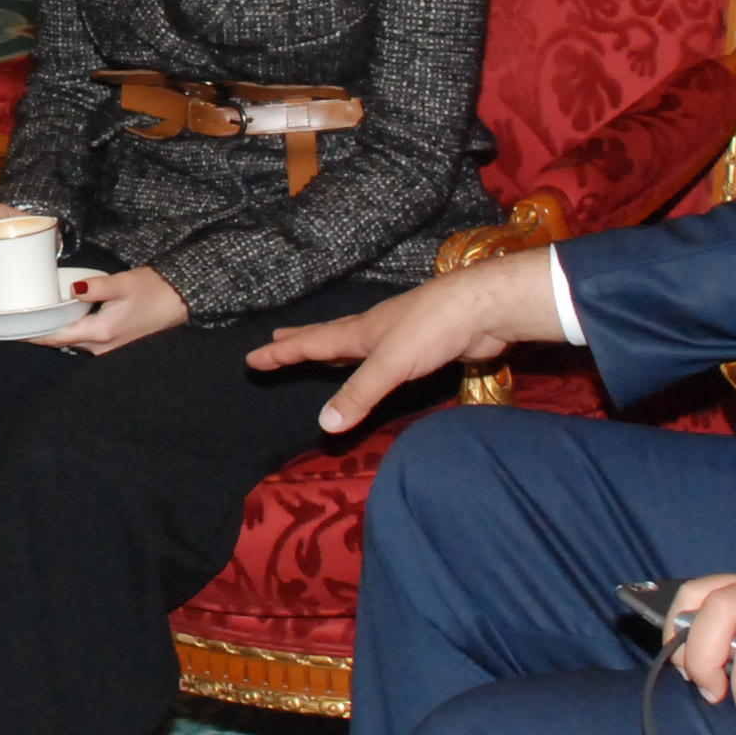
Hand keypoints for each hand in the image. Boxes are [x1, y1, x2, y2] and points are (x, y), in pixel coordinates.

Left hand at [25, 264, 186, 352]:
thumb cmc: (153, 291)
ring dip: (53, 333)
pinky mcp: (113, 343)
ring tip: (32, 319)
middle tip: (16, 320)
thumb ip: (97, 287)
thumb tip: (73, 289)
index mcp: (100, 333)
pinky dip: (68, 331)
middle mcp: (101, 347)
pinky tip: (60, 319)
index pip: (57, 337)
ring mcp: (108, 348)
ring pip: (71, 342)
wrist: (179, 301)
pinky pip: (82, 340)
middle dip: (38, 333)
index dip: (32, 334)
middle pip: (60, 342)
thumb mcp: (124, 284)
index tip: (12, 329)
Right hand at [253, 250, 567, 428]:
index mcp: (359, 332)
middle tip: (277, 340)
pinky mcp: (424, 346)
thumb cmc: (431, 329)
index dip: (282, 354)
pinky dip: (367, 361)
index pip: (311, 344)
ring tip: (320, 349)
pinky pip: (384, 357)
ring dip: (333, 348)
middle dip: (301, 341)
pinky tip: (376, 364)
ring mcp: (399, 336)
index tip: (252, 359)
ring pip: (356, 343)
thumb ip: (358, 394)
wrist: (483, 309)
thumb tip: (323, 425)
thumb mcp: (389, 365)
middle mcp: (374, 331)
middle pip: (328, 336)